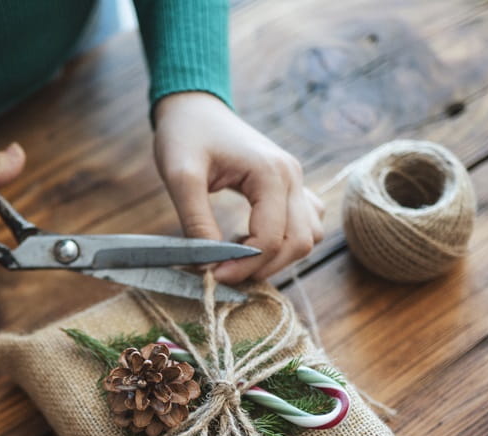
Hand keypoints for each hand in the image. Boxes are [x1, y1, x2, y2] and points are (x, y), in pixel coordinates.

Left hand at [153, 92, 322, 282]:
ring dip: (278, 257)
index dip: (243, 266)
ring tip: (237, 259)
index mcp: (271, 173)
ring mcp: (296, 181)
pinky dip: (284, 242)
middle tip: (223, 274)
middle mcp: (292, 177)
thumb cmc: (185, 135)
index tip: (212, 276)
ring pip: (307, 237)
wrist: (195, 107)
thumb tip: (207, 264)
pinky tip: (250, 241)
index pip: (271, 238)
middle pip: (299, 243)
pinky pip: (304, 224)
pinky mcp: (290, 186)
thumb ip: (195, 221)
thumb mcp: (180, 177)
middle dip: (262, 267)